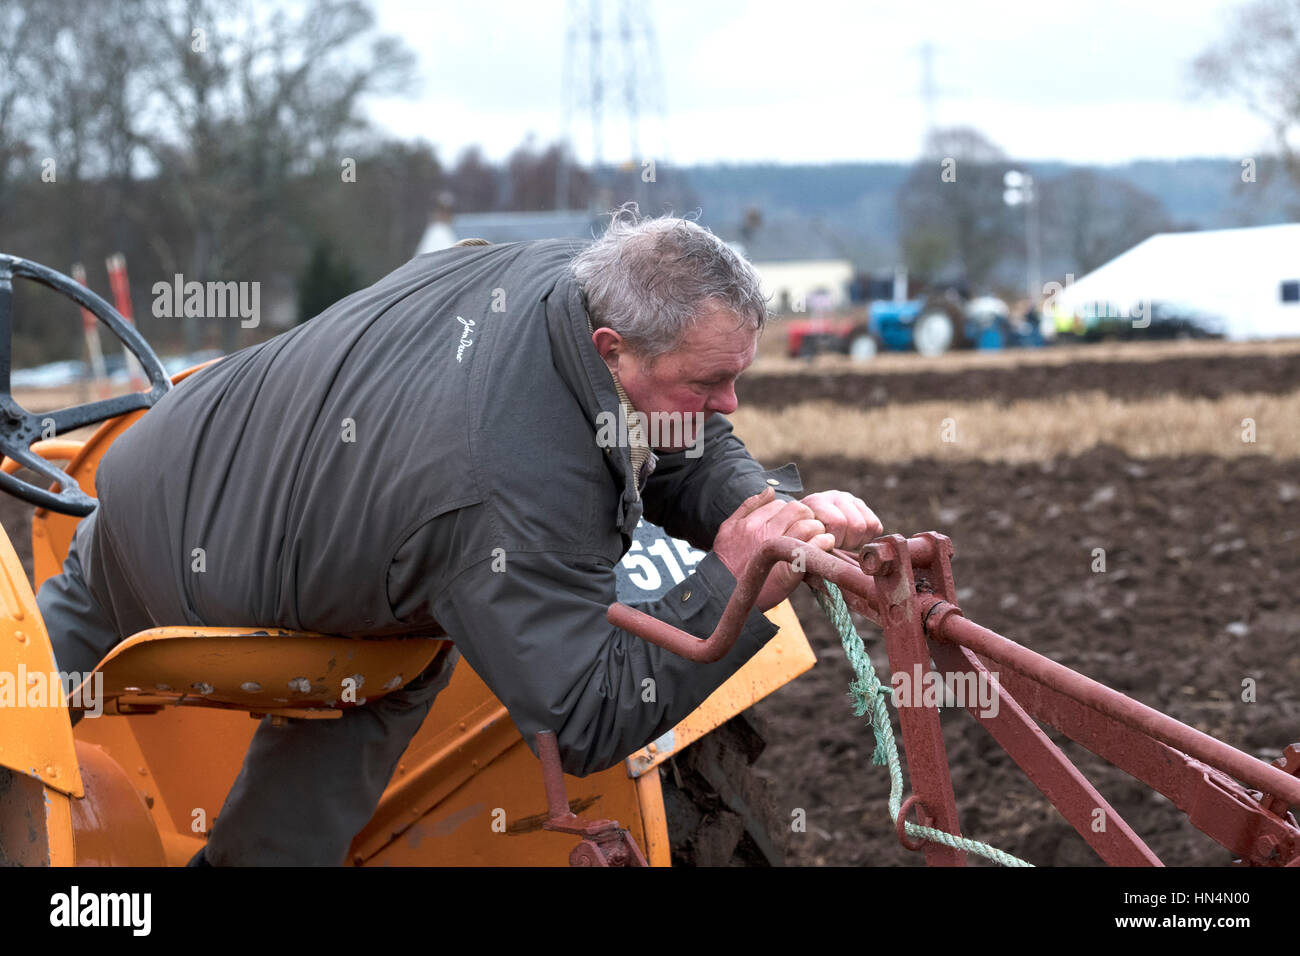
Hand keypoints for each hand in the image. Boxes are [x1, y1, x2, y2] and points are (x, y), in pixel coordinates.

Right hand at [712, 487, 835, 610]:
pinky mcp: (790, 570)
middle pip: (798, 510)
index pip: (781, 504)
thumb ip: (747, 508)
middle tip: (808, 527)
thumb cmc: (726, 563)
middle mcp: (764, 533)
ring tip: (817, 538)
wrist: (722, 596)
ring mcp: (777, 550)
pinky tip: (824, 545)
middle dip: (806, 516)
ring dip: (817, 529)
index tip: (792, 523)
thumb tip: (769, 490)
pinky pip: (814, 546)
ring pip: (809, 525)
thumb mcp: (727, 530)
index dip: (789, 512)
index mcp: (751, 523)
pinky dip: (824, 543)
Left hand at [799, 490, 882, 550]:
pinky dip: (867, 538)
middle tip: (836, 546)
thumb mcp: (803, 542)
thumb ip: (813, 545)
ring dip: (857, 541)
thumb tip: (829, 550)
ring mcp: (849, 499)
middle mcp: (834, 496)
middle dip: (848, 542)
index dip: (835, 541)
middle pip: (857, 525)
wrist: (804, 527)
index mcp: (816, 502)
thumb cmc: (803, 540)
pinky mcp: (862, 506)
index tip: (826, 546)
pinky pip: (876, 526)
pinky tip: (851, 539)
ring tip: (842, 543)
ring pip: (868, 525)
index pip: (839, 522)